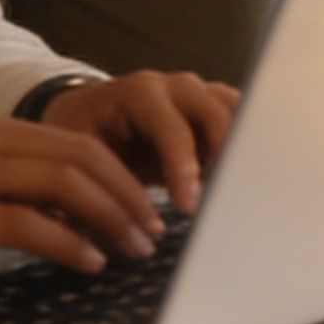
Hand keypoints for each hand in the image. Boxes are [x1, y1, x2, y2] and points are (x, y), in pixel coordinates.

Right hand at [0, 110, 167, 285]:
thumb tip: (52, 218)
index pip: (71, 139)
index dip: (120, 172)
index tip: (145, 207)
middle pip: (80, 155)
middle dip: (129, 194)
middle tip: (155, 233)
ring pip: (61, 182)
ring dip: (110, 217)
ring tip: (134, 250)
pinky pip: (22, 221)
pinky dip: (66, 242)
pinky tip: (86, 262)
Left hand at [36, 71, 239, 209]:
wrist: (89, 112)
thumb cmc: (85, 134)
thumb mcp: (81, 157)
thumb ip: (97, 189)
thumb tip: (105, 236)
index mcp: (141, 94)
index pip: (174, 130)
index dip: (184, 170)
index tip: (189, 207)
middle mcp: (176, 87)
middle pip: (218, 114)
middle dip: (224, 159)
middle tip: (221, 201)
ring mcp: (200, 94)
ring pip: (239, 113)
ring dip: (238, 152)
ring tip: (229, 191)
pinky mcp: (214, 108)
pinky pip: (243, 121)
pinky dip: (243, 149)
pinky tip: (231, 180)